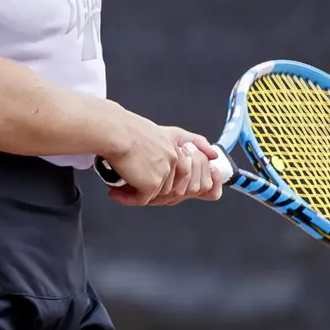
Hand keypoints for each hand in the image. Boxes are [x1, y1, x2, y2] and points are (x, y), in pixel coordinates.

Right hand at [105, 122, 224, 206]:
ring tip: (119, 185)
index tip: (139, 181)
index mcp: (179, 149)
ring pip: (156, 195)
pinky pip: (141, 200)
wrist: (115, 131)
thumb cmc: (131, 130)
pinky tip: (114, 193)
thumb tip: (215, 156)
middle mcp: (176, 161)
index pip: (183, 176)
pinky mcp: (152, 183)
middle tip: (130, 185)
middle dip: (150, 192)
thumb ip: (193, 141)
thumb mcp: (166, 132)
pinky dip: (126, 199)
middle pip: (171, 189)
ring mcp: (166, 172)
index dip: (165, 184)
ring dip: (136, 194)